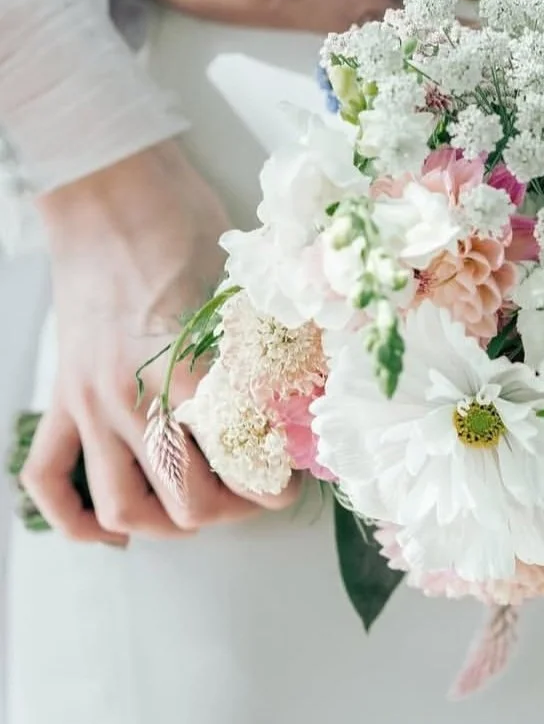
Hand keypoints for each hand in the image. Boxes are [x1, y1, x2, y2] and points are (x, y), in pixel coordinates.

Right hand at [20, 141, 294, 542]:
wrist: (108, 191)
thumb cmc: (181, 224)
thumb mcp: (243, 280)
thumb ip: (270, 340)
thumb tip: (316, 384)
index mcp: (186, 369)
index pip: (238, 461)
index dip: (274, 484)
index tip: (294, 480)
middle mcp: (132, 399)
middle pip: (185, 500)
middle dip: (233, 509)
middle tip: (260, 493)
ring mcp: (88, 403)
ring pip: (122, 505)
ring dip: (168, 524)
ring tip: (204, 511)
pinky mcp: (61, 397)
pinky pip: (46, 479)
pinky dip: (75, 520)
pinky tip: (114, 531)